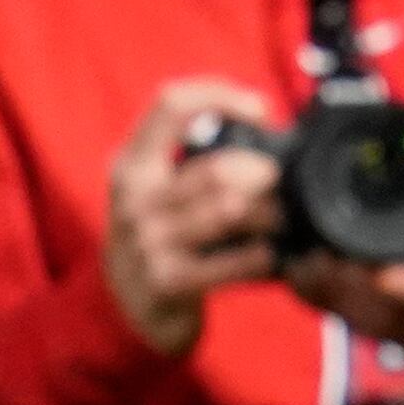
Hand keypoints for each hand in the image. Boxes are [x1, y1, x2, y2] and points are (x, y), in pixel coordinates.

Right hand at [104, 77, 294, 355]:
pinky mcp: (169, 281)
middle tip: (281, 183)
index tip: (261, 109)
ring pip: (230, 210)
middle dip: (263, 174)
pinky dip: (261, 256)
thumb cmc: (155, 237)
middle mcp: (135, 198)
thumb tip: (264, 130)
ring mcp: (149, 241)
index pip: (171, 104)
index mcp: (132, 165)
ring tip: (280, 218)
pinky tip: (268, 256)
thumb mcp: (152, 190)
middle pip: (217, 168)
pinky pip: (233, 262)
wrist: (122, 309)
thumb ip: (189, 159)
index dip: (220, 94)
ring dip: (269, 214)